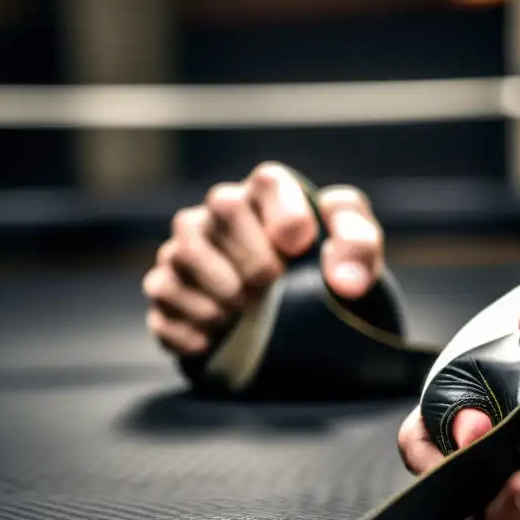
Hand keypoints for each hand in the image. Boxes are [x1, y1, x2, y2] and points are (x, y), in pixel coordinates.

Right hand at [143, 162, 383, 355]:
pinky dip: (187, 322)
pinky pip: (161, 297)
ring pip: (180, 250)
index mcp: (270, 194)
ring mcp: (188, 250)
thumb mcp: (357, 251)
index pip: (269, 181)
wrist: (295, 322)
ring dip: (214, 285)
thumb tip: (344, 281)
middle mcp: (223, 214)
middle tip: (269, 284)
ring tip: (242, 312)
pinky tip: (215, 337)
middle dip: (249, 252)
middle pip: (220, 207)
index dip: (284, 214)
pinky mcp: (168, 290)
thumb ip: (358, 249)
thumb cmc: (327, 269)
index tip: (299, 248)